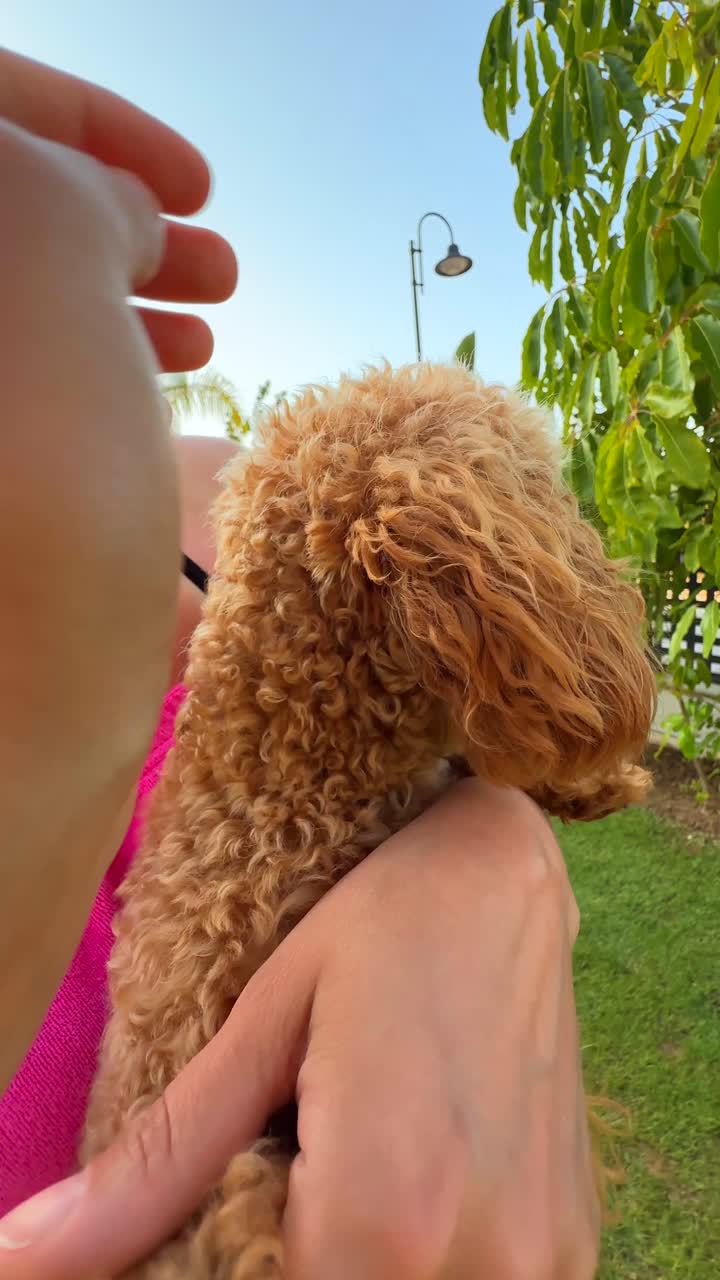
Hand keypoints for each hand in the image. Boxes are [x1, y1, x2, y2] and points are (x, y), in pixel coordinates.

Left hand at [0, 49, 236, 369]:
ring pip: (30, 294)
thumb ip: (104, 184)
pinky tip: (173, 369)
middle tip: (219, 271)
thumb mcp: (77, 210)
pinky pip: (24, 357)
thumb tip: (126, 214)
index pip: (10, 99)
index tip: (202, 189)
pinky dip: (95, 354)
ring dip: (132, 305)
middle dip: (137, 237)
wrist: (3, 531)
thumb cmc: (24, 342)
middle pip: (24, 209)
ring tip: (207, 339)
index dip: (114, 131)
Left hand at [0, 781, 598, 1278]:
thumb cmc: (382, 921)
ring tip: (351, 1163)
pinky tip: (414, 1176)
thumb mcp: (262, 1025)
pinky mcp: (573, 1248)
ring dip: (357, 1257)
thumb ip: (156, 1164)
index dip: (218, 1264)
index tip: (235, 1189)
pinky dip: (422, 1262)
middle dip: (294, 1257)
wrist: (509, 872)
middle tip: (295, 1164)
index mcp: (387, 1215)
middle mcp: (485, 1264)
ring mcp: (544, 1264)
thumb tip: (23, 1254)